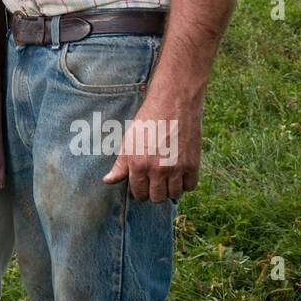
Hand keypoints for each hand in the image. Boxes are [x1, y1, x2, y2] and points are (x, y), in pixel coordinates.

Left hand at [102, 81, 202, 202]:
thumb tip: (107, 181)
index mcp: (137, 164)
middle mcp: (156, 169)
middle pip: (157, 198)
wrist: (173, 102)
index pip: (139, 193)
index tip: (144, 184)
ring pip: (173, 194)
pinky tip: (180, 172)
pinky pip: (190, 186)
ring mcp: (176, 168)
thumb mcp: (129, 140)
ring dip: (170, 188)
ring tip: (168, 177)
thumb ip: (120, 164)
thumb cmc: (148, 120)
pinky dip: (186, 183)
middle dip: (155, 192)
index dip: (141, 191)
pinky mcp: (193, 164)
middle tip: (156, 181)